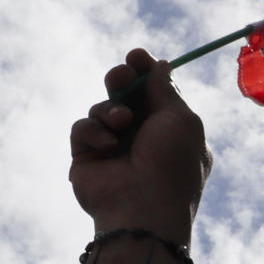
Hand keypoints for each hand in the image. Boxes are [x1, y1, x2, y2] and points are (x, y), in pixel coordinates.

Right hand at [69, 49, 212, 240]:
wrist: (142, 208)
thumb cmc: (171, 164)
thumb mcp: (179, 120)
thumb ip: (165, 91)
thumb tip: (161, 66)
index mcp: (173, 131)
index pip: (156, 93)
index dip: (145, 72)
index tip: (137, 55)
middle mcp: (144, 138)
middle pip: (127, 95)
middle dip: (122, 78)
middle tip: (121, 74)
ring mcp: (115, 147)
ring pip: (103, 107)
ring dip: (111, 109)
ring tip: (122, 122)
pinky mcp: (87, 156)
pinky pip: (83, 127)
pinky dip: (94, 131)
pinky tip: (107, 145)